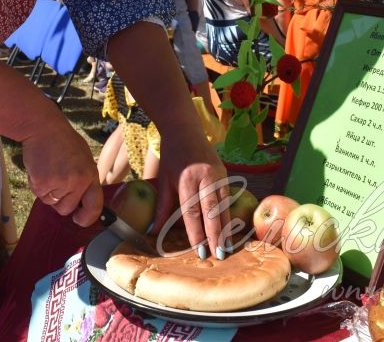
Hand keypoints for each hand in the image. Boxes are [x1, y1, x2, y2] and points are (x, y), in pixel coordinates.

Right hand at [21, 112, 102, 226]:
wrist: (43, 128)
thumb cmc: (62, 141)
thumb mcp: (83, 157)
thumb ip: (84, 178)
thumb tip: (83, 199)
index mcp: (90, 174)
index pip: (94, 204)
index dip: (87, 217)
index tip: (80, 220)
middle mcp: (78, 181)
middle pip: (67, 209)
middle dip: (60, 201)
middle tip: (56, 181)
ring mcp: (60, 183)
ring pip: (51, 203)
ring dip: (48, 192)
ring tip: (48, 171)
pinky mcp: (43, 183)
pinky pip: (39, 195)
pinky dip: (37, 186)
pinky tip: (40, 169)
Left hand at [153, 128, 229, 257]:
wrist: (185, 128)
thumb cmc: (172, 155)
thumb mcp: (164, 180)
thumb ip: (162, 207)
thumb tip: (154, 231)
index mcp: (187, 178)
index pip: (192, 210)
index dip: (196, 232)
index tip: (199, 250)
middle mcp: (205, 177)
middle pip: (211, 211)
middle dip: (215, 235)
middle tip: (217, 255)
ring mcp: (218, 174)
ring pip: (223, 206)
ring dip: (225, 228)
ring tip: (226, 248)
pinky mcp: (225, 174)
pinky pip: (227, 199)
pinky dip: (229, 216)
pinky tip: (230, 231)